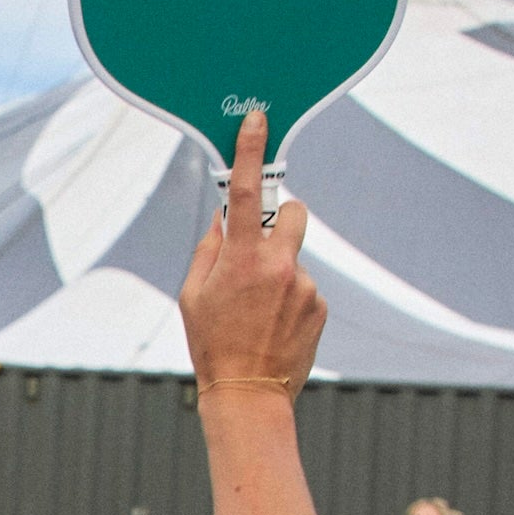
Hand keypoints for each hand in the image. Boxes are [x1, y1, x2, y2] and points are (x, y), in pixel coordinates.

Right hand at [181, 109, 326, 395]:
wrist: (249, 393)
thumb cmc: (212, 343)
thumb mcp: (193, 293)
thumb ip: (209, 249)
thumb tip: (224, 219)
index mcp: (242, 258)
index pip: (247, 191)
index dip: (251, 151)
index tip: (259, 121)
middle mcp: (280, 265)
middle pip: (293, 212)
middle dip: (280, 218)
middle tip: (258, 247)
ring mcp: (305, 285)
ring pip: (295, 256)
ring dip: (279, 271)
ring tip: (259, 310)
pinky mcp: (321, 305)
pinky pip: (304, 285)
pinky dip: (290, 297)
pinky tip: (274, 325)